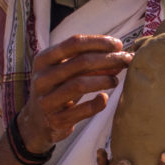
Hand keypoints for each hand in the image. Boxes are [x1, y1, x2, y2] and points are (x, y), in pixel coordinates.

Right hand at [15, 36, 133, 152]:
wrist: (38, 122)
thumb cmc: (58, 89)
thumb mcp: (68, 72)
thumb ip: (91, 62)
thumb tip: (121, 54)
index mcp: (44, 59)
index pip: (74, 43)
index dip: (99, 42)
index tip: (118, 44)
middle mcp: (42, 78)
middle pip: (81, 62)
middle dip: (108, 59)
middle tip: (126, 60)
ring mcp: (47, 100)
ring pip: (80, 84)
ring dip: (104, 80)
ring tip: (115, 80)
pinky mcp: (56, 120)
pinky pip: (82, 110)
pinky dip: (97, 103)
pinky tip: (104, 98)